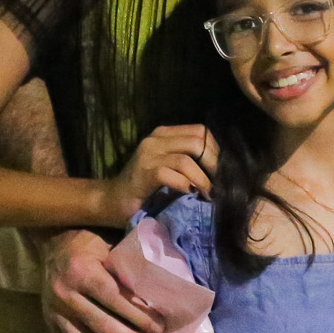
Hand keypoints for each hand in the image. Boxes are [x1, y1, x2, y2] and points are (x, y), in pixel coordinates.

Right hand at [40, 228, 162, 332]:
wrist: (53, 245)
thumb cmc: (90, 246)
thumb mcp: (109, 249)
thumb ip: (127, 272)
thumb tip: (160, 298)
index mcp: (81, 271)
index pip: (114, 298)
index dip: (138, 315)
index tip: (159, 329)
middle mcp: (64, 294)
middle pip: (101, 325)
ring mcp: (54, 314)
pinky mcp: (50, 328)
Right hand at [103, 125, 217, 224]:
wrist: (112, 201)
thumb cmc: (144, 188)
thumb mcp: (168, 168)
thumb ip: (188, 161)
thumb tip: (221, 168)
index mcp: (164, 134)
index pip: (200, 131)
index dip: (215, 150)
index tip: (221, 171)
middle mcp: (155, 139)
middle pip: (197, 141)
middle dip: (213, 164)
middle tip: (219, 185)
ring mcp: (148, 155)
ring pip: (186, 159)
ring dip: (203, 179)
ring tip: (208, 194)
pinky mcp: (143, 173)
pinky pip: (171, 174)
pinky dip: (186, 185)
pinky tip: (190, 195)